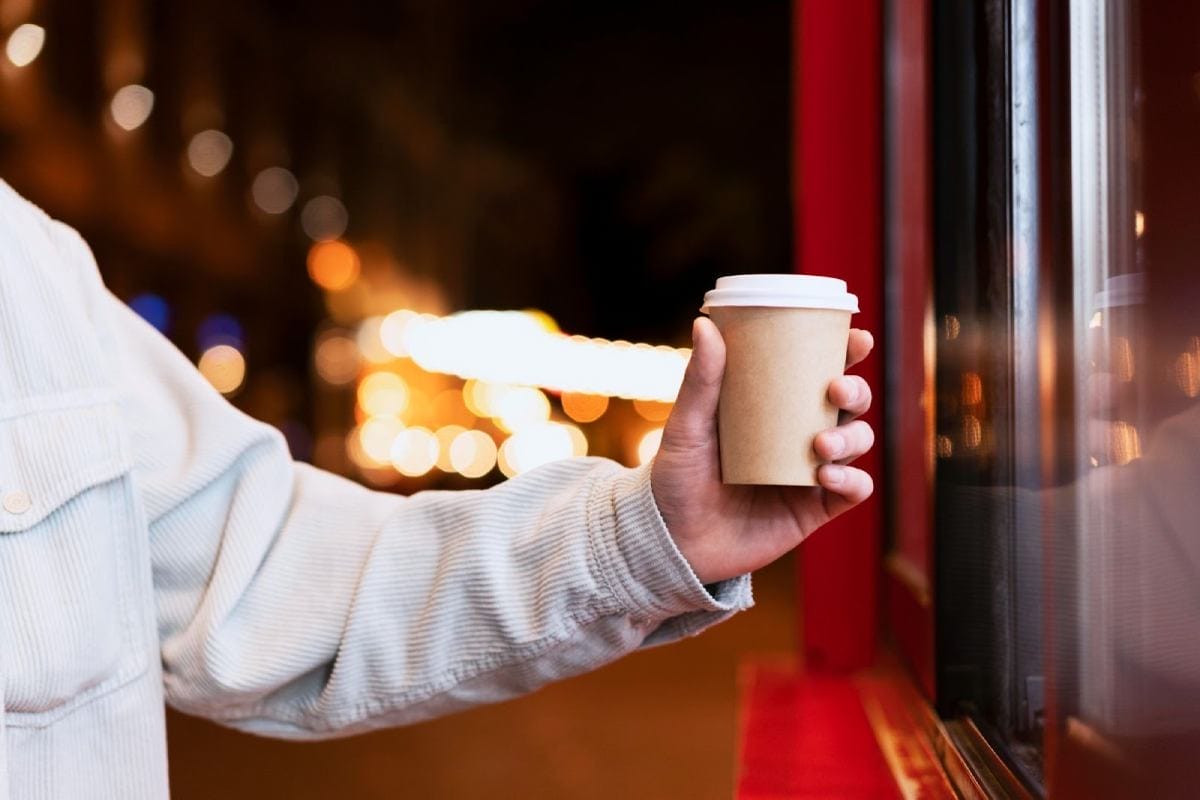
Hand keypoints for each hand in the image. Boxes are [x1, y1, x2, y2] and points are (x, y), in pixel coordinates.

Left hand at [651, 317, 874, 583]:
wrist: (670, 542)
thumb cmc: (674, 477)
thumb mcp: (686, 426)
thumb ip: (701, 380)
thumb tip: (705, 323)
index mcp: (773, 406)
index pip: (818, 371)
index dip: (845, 352)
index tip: (856, 337)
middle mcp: (798, 435)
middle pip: (849, 404)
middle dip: (856, 391)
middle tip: (836, 390)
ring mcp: (810, 472)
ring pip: (858, 443)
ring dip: (852, 437)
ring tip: (820, 445)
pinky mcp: (814, 509)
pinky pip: (854, 490)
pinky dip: (852, 480)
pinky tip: (827, 476)